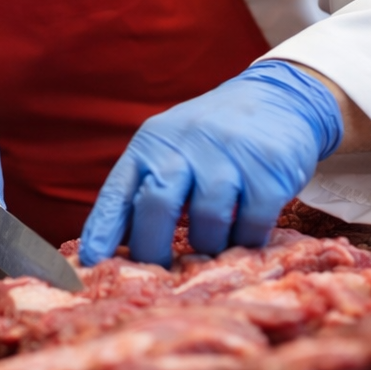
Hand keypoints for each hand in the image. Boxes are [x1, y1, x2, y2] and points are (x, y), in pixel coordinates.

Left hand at [79, 60, 342, 267]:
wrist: (279, 97)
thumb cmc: (213, 137)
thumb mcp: (172, 148)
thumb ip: (147, 186)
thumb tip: (115, 245)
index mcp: (153, 143)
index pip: (120, 190)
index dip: (103, 228)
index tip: (91, 261)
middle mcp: (186, 143)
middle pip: (157, 204)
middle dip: (152, 248)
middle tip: (158, 272)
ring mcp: (229, 154)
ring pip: (207, 221)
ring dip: (208, 245)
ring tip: (211, 245)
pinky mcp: (269, 169)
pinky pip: (252, 224)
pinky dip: (247, 239)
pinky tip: (245, 234)